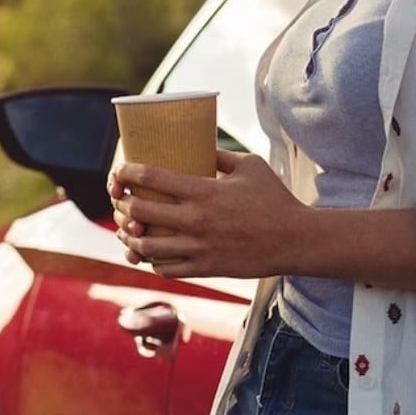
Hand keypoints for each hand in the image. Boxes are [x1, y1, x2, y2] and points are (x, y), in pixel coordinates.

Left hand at [109, 150, 310, 279]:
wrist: (296, 240)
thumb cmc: (275, 199)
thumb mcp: (250, 166)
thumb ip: (220, 155)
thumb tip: (198, 145)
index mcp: (205, 191)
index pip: (152, 178)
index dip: (128, 173)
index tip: (120, 171)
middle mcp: (197, 220)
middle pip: (140, 212)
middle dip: (123, 205)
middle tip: (122, 201)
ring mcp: (200, 248)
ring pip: (147, 247)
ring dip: (131, 238)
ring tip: (129, 231)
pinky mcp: (206, 269)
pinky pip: (167, 269)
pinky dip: (153, 261)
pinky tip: (152, 254)